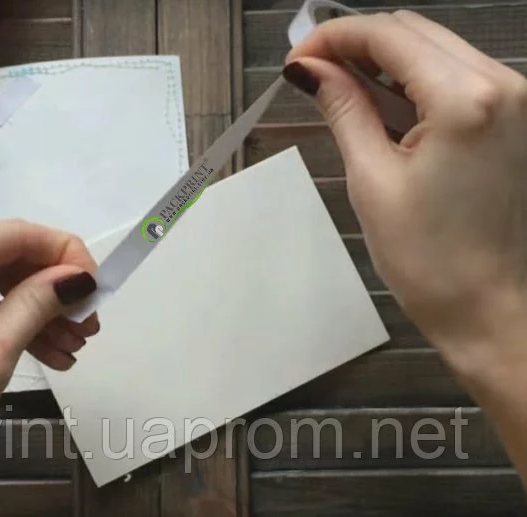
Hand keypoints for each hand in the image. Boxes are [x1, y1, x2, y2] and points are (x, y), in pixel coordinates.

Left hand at [0, 220, 99, 516]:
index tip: (101, 286)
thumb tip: (80, 278)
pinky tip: (48, 354)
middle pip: (4, 259)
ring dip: (37, 314)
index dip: (64, 254)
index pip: (13, 235)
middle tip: (90, 325)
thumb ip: (37, 304)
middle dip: (52, 292)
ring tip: (75, 347)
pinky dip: (9, 327)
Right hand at [285, 11, 526, 366]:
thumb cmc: (429, 259)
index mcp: (466, 100)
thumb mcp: (372, 178)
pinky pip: (457, 76)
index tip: (298, 57)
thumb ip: (344, 109)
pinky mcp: (515, 118)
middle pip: (416, 32)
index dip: (335, 37)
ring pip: (437, 48)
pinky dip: (414, 80)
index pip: (391, 36)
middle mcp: (504, 85)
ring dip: (385, 59)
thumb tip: (309, 69)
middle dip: (358, 43)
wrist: (490, 308)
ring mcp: (516, 100)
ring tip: (339, 87)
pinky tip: (380, 102)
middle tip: (312, 72)